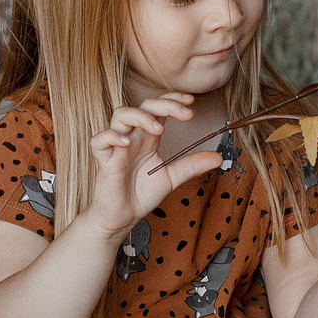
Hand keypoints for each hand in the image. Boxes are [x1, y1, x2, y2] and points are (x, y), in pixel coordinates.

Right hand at [84, 94, 223, 238]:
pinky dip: (112, 136)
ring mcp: (116, 147)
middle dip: (165, 104)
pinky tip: (126, 143)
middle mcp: (132, 137)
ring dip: (141, 117)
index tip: (191, 101)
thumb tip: (218, 157)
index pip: (158, 107)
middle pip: (143, 106)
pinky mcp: (103, 161)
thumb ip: (191, 165)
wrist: (122, 218)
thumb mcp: (172, 177)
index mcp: (147, 138)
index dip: (172, 99)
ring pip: (121, 115)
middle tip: (186, 113)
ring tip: (159, 129)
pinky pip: (99, 140)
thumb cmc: (141, 194)